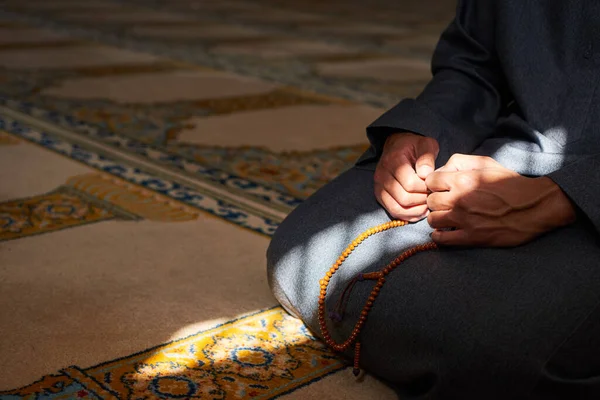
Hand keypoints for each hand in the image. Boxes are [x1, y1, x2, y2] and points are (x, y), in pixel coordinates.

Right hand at [374, 132, 438, 221]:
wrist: (397, 146)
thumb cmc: (414, 146)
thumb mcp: (425, 145)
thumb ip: (427, 157)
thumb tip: (426, 174)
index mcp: (393, 160)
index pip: (410, 184)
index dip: (426, 189)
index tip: (434, 186)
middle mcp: (382, 174)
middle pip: (404, 198)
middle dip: (422, 200)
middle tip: (432, 196)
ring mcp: (379, 186)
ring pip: (397, 208)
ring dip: (415, 210)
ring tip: (427, 205)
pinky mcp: (379, 195)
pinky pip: (392, 211)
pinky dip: (407, 215)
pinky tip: (419, 211)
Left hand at [425, 154, 575, 246]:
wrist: (536, 206)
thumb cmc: (511, 183)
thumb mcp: (487, 163)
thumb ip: (461, 162)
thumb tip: (442, 169)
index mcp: (463, 179)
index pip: (430, 181)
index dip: (434, 185)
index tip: (441, 189)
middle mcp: (460, 199)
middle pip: (430, 201)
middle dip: (436, 202)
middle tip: (445, 204)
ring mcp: (464, 219)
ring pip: (432, 220)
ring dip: (437, 219)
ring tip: (447, 218)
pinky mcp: (472, 237)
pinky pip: (442, 239)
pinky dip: (440, 237)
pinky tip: (446, 233)